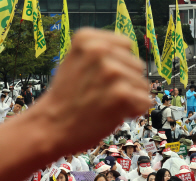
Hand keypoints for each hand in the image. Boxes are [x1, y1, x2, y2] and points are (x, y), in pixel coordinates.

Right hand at [40, 30, 147, 154]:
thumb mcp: (75, 62)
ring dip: (130, 99)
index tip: (101, 79)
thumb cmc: (66, 98)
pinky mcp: (121, 93)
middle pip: (137, 66)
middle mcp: (100, 50)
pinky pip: (145, 102)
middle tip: (101, 96)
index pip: (126, 46)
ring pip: (143, 85)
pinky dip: (134, 112)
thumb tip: (133, 56)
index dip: (119, 65)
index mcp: (88, 38)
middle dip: (126, 83)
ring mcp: (112, 71)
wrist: (51, 127)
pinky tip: (114, 114)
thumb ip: (101, 54)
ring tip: (105, 105)